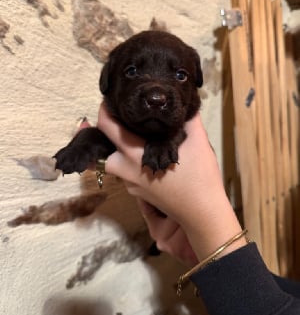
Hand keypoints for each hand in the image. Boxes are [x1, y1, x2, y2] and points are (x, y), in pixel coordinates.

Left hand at [97, 103, 245, 261]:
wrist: (203, 213)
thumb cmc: (200, 176)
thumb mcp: (197, 141)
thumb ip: (188, 118)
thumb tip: (185, 102)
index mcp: (135, 154)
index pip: (108, 128)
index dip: (104, 112)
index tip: (111, 101)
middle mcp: (127, 170)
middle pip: (105, 147)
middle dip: (111, 132)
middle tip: (125, 119)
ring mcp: (131, 185)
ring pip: (115, 162)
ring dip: (120, 149)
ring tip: (137, 136)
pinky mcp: (138, 194)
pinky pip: (126, 174)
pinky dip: (130, 163)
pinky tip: (147, 156)